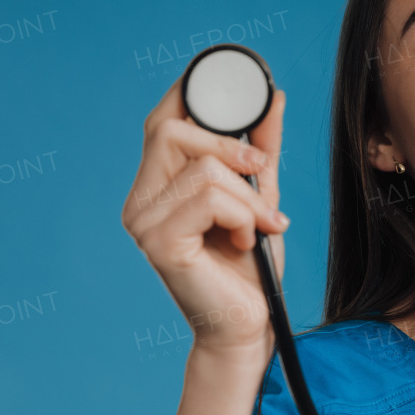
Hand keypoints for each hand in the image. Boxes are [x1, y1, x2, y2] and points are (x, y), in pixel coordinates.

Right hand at [121, 76, 288, 362]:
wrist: (248, 324)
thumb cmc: (250, 267)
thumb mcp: (260, 197)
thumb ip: (261, 150)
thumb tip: (275, 97)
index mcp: (156, 186)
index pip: (160, 122)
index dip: (190, 95)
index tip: (236, 89)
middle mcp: (139, 201)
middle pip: (172, 131)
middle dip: (230, 148)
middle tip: (261, 175)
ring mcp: (143, 222)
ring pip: (203, 170)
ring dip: (248, 197)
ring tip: (259, 226)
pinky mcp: (159, 243)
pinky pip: (210, 200)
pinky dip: (243, 217)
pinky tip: (245, 242)